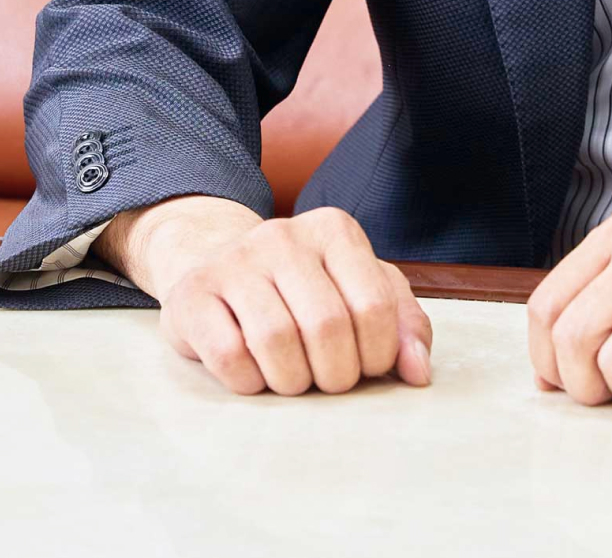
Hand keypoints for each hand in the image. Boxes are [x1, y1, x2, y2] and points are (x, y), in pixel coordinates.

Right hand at [142, 204, 433, 395]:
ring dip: (293, 381)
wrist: (217, 264)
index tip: (367, 366)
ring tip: (294, 379)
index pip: (375, 305)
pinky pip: (229, 356)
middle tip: (329, 381)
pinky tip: (255, 374)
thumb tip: (419, 373)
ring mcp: (235, 261)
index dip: (378, 354)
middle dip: (336, 374)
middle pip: (328, 326)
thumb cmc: (305, 288)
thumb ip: (402, 324)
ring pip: (276, 341)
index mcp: (335, 230)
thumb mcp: (360, 290)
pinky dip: (249, 382)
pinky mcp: (193, 294)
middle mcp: (284, 236)